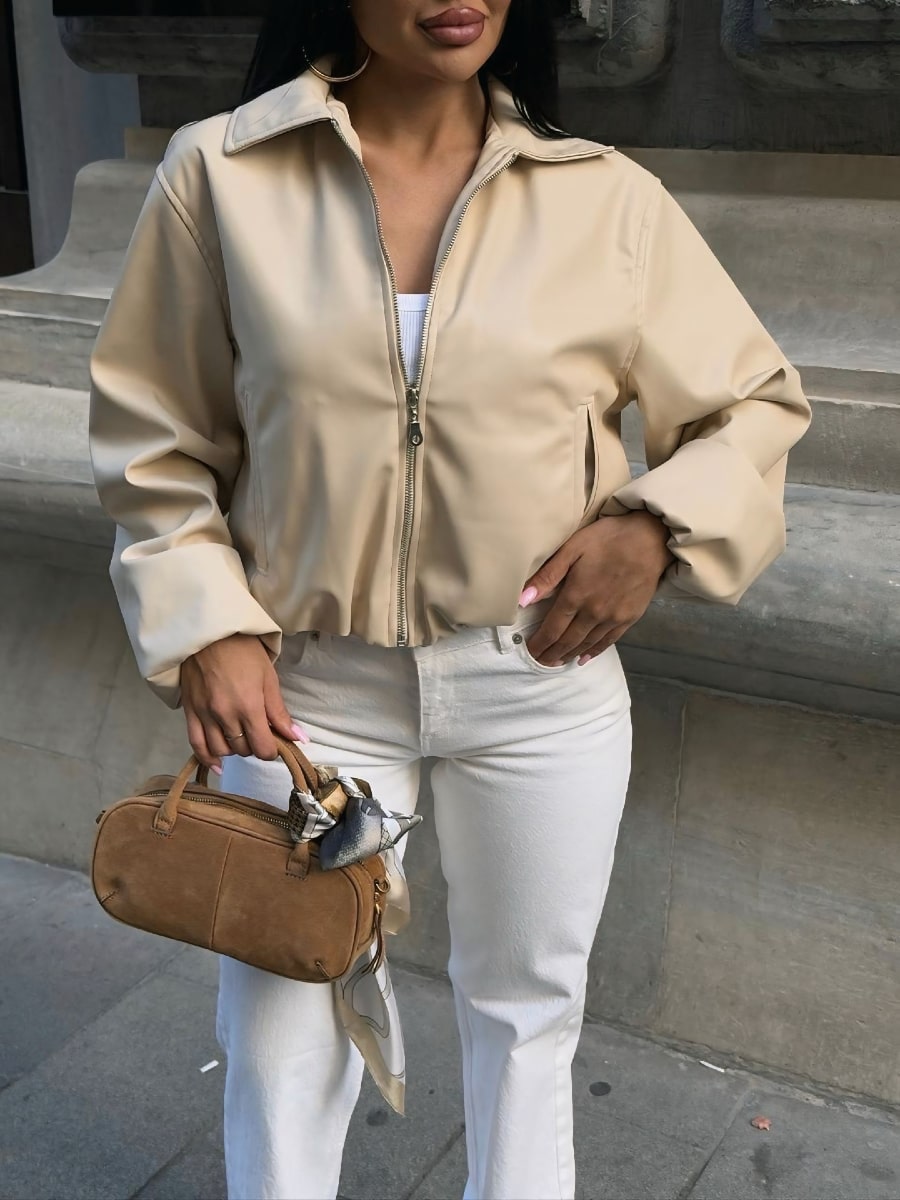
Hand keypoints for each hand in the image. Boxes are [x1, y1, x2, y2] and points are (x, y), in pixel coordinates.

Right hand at [181, 633, 309, 774]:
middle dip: (254, 746)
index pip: (263, 748)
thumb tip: (298, 738)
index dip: (272, 750)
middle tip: (260, 734)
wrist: (208, 632)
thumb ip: (279, 712)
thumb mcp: (268, 677)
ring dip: (234, 749)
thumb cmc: (243, 650)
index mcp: (248, 706)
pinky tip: (217, 764)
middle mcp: (225, 716)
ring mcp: (204, 715)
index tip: (276, 741)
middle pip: (243, 750)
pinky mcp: (189, 712)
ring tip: (241, 737)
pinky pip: (196, 745)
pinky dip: (207, 758)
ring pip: (221, 750)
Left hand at [518, 511, 675, 666]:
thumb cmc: (608, 538)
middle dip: (551, 654)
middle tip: (539, 662)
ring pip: (586, 644)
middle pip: (567, 641)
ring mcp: (614, 617)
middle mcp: (594, 612)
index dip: (539, 644)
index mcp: (576, 596)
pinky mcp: (630, 617)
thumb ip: (548, 575)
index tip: (529, 652)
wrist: (651, 538)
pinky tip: (584, 658)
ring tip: (556, 662)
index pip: (552, 629)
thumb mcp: (573, 548)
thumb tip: (523, 599)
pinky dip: (594, 651)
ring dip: (569, 655)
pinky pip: (608, 641)